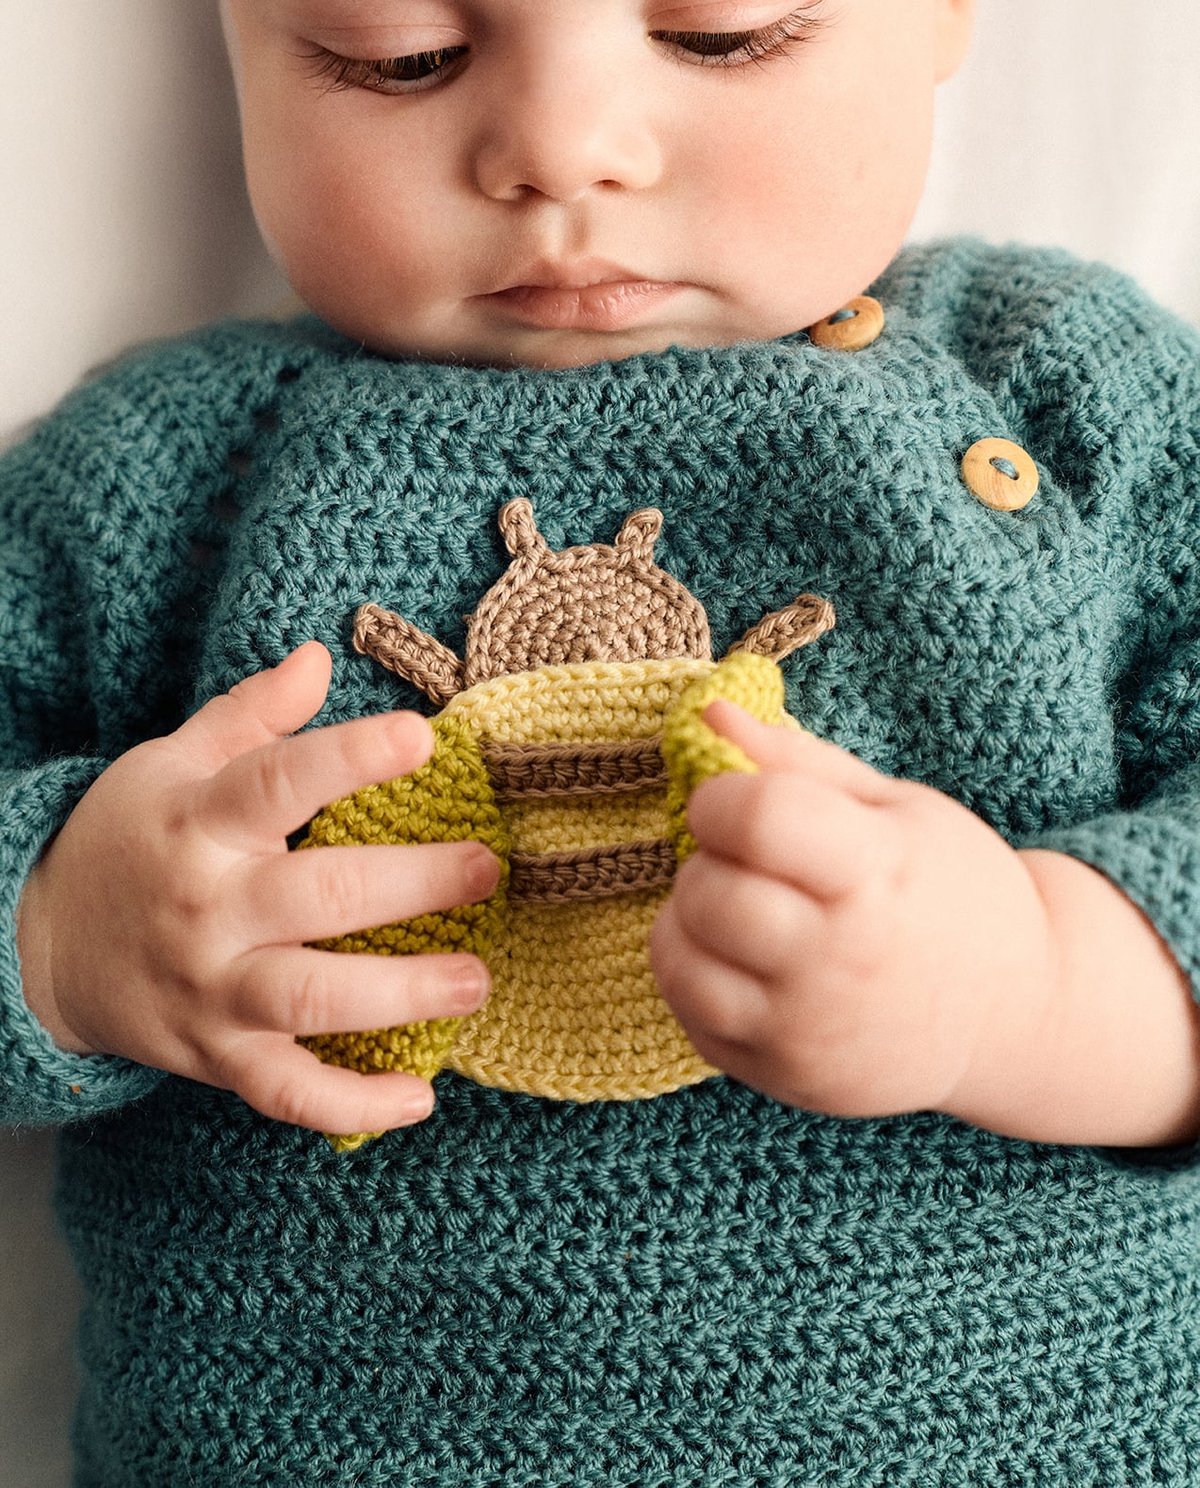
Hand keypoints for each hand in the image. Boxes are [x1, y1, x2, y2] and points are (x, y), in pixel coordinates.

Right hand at [17, 642, 498, 1132]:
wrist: (42, 947)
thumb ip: (250, 715)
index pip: (278, 781)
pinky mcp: (217, 1054)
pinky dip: (352, 1104)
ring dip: (402, 995)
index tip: (422, 738)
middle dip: (413, 885)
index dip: (350, 758)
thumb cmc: (131, 840)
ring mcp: (212, 989)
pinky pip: (286, 1092)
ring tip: (477, 982)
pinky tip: (418, 1098)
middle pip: (319, 897)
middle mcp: (208, 908)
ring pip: (311, 999)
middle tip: (487, 870)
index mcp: (200, 822)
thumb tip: (318, 656)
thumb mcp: (171, 763)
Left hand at [650, 702, 1056, 1120]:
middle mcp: (841, 960)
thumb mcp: (894, 807)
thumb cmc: (952, 892)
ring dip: (687, 921)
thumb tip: (708, 710)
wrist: (1015, 1015)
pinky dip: (694, 977)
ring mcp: (810, 1029)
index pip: (758, 819)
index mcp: (878, 872)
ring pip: (683, 962)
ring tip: (734, 908)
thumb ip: (795, 762)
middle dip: (704, 860)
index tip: (734, 799)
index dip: (722, 796)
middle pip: (711, 895)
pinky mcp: (784, 1077)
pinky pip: (691, 1018)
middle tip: (741, 859)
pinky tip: (738, 959)